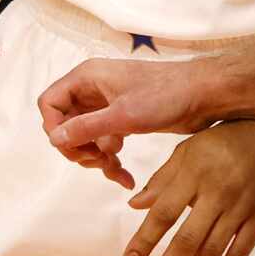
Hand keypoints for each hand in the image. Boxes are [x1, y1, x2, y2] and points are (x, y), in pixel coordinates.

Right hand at [39, 56, 226, 185]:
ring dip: (95, 158)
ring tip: (114, 168)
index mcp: (87, 78)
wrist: (205, 95)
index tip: (72, 148)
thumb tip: (55, 139)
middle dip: (77, 148)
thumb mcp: (123, 116)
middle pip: (65, 123)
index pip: (50, 103)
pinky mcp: (123, 119)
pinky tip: (125, 177)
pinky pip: (104, 142)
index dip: (54, 128)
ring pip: (85, 137)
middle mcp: (93, 89)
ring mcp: (107, 105)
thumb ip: (86, 128)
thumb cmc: (166, 95)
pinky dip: (110, 159)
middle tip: (97, 161)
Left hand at [117, 120, 254, 255]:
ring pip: (213, 251)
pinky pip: (241, 251)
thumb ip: (162, 180)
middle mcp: (217, 193)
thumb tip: (135, 205)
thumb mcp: (187, 150)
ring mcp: (241, 208)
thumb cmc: (223, 141)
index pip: (163, 214)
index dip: (145, 240)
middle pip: (187, 240)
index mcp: (193, 174)